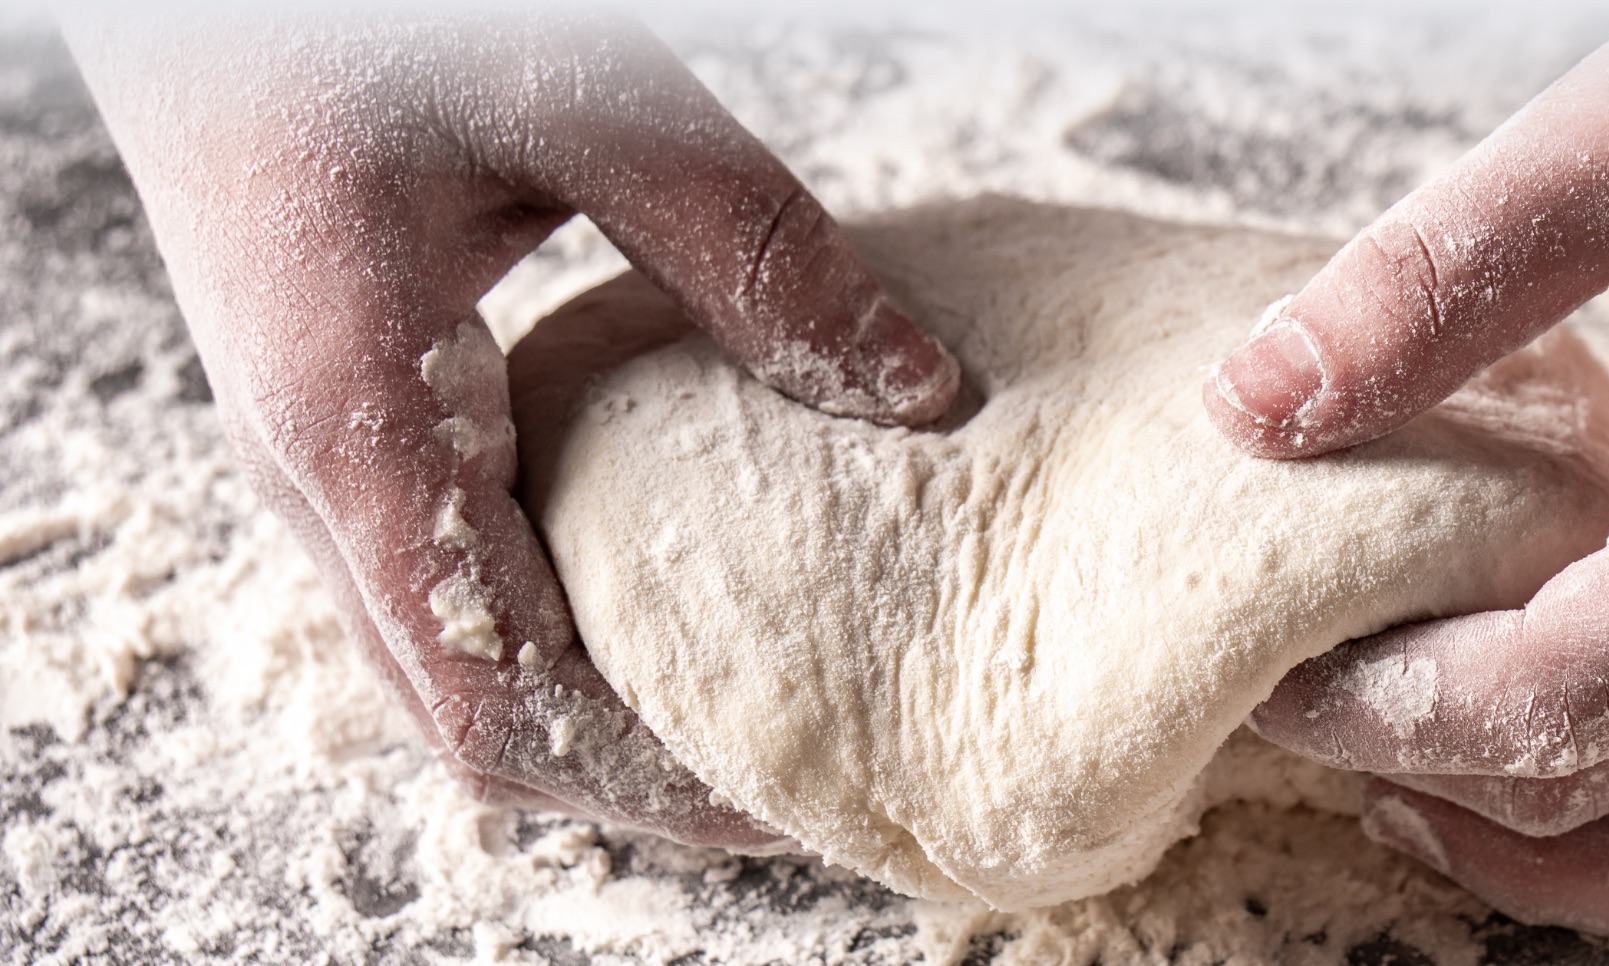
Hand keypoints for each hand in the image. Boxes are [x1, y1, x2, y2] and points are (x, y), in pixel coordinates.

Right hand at [68, 14, 956, 848]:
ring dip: (580, 723)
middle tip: (787, 795)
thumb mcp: (593, 103)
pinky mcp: (336, 417)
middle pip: (462, 715)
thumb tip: (917, 390)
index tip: (778, 804)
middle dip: (622, 783)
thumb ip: (753, 249)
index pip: (491, 693)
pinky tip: (648, 612)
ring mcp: (309, 452)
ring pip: (439, 663)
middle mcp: (311, 469)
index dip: (638, 779)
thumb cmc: (374, 12)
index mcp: (353, 418)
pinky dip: (539, 640)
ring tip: (735, 728)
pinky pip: (433, 584)